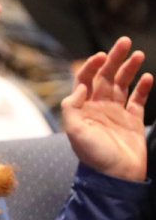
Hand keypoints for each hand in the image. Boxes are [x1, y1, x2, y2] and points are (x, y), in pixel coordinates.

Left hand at [60, 37, 151, 181]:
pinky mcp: (133, 121)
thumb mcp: (74, 132)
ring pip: (122, 84)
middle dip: (114, 59)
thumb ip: (72, 107)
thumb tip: (81, 86)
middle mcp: (98, 106)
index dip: (92, 66)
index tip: (102, 55)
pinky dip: (143, 88)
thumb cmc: (93, 156)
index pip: (86, 79)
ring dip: (129, 68)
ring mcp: (116, 112)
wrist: (116, 177)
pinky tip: (148, 77)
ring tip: (138, 54)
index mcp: (83, 107)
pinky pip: (138, 99)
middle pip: (106, 76)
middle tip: (125, 42)